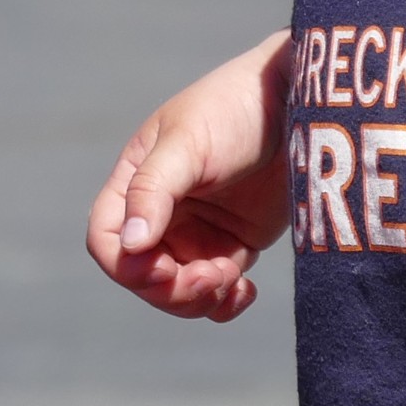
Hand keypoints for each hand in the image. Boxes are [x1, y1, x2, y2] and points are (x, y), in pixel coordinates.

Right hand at [85, 35, 290, 322]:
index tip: (165, 267)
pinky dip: (225, 302)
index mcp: (136, 182)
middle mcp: (161, 211)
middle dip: (171, 289)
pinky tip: (245, 292)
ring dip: (199, 299)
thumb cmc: (235, 109)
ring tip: (232, 278)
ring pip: (179, 290)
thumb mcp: (188, 142)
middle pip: (143, 275)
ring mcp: (197, 230)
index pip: (106, 240)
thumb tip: (130, 244)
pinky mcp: (233, 242)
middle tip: (213, 277)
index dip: (127, 265)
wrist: (299, 103)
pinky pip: (217, 290)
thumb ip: (153, 190)